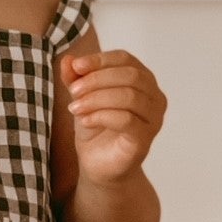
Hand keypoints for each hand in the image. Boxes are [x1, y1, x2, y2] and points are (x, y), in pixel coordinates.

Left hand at [60, 48, 165, 186]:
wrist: (97, 163)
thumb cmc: (95, 127)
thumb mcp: (81, 97)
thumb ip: (75, 79)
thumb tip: (68, 60)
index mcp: (142, 80)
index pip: (125, 59)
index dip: (100, 60)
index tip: (76, 66)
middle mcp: (154, 96)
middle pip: (130, 75)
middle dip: (97, 80)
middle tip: (73, 91)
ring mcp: (153, 119)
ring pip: (130, 96)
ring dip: (97, 99)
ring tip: (74, 108)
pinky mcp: (145, 139)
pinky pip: (127, 120)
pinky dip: (101, 116)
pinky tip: (85, 121)